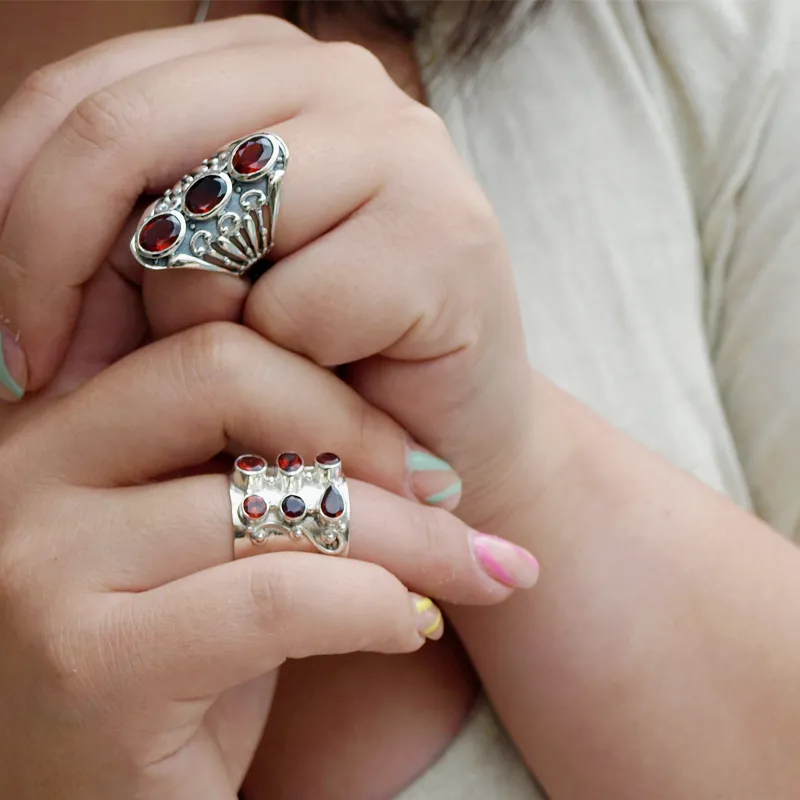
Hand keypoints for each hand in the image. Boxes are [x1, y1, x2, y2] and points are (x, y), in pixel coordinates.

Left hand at [0, 15, 529, 528]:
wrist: (451, 433)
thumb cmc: (319, 366)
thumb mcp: (192, 291)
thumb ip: (110, 251)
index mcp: (263, 70)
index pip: (84, 96)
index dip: (9, 208)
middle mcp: (333, 80)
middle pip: (122, 134)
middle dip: (51, 267)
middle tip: (35, 372)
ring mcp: (399, 148)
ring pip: (207, 226)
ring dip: (198, 331)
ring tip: (241, 380)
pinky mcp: (445, 235)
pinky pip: (295, 309)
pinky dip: (289, 373)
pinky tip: (332, 394)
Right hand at [0, 323, 535, 798]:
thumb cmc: (171, 670)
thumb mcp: (201, 546)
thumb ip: (248, 466)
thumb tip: (398, 436)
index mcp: (53, 427)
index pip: (203, 341)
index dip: (322, 382)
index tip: (403, 449)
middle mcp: (24, 473)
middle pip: (226, 375)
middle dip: (363, 430)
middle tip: (444, 489)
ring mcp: (41, 566)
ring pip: (275, 497)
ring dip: (408, 537)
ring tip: (469, 570)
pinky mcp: (89, 666)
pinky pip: (278, 599)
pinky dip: (373, 606)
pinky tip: (409, 627)